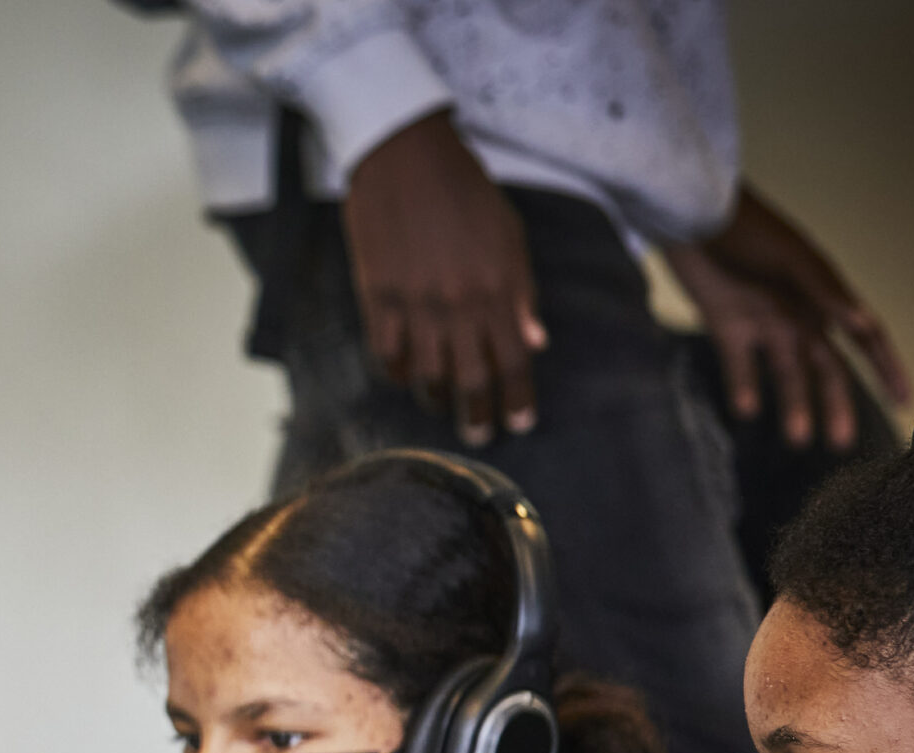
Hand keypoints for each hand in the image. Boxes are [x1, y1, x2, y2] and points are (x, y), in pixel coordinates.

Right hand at [344, 109, 546, 445]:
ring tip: (443, 406)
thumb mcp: (508, 234)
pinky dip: (397, 372)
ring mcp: (416, 303)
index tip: (519, 423)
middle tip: (479, 436)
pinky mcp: (378, 297)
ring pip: (428, 373)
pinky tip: (405, 376)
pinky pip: (387, 353)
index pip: (514, 358)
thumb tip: (535, 340)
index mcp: (498, 286)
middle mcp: (459, 303)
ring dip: (438, 398)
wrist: (405, 156)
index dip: (518, 397)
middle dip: (478, 414)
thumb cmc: (463, 189)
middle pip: (472, 378)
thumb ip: (521, 291)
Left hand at [662, 183, 908, 450]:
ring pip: (786, 375)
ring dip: (793, 406)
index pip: (865, 340)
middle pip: (825, 369)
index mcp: (825, 298)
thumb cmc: (750, 231)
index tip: (903, 402)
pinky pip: (740, 369)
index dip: (886, 369)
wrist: (692, 220)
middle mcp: (800, 316)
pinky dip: (745, 390)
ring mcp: (764, 325)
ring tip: (796, 440)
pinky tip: (748, 411)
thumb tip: (862, 323)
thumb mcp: (791, 258)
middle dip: (835, 404)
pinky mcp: (727, 330)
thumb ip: (825, 291)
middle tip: (839, 443)